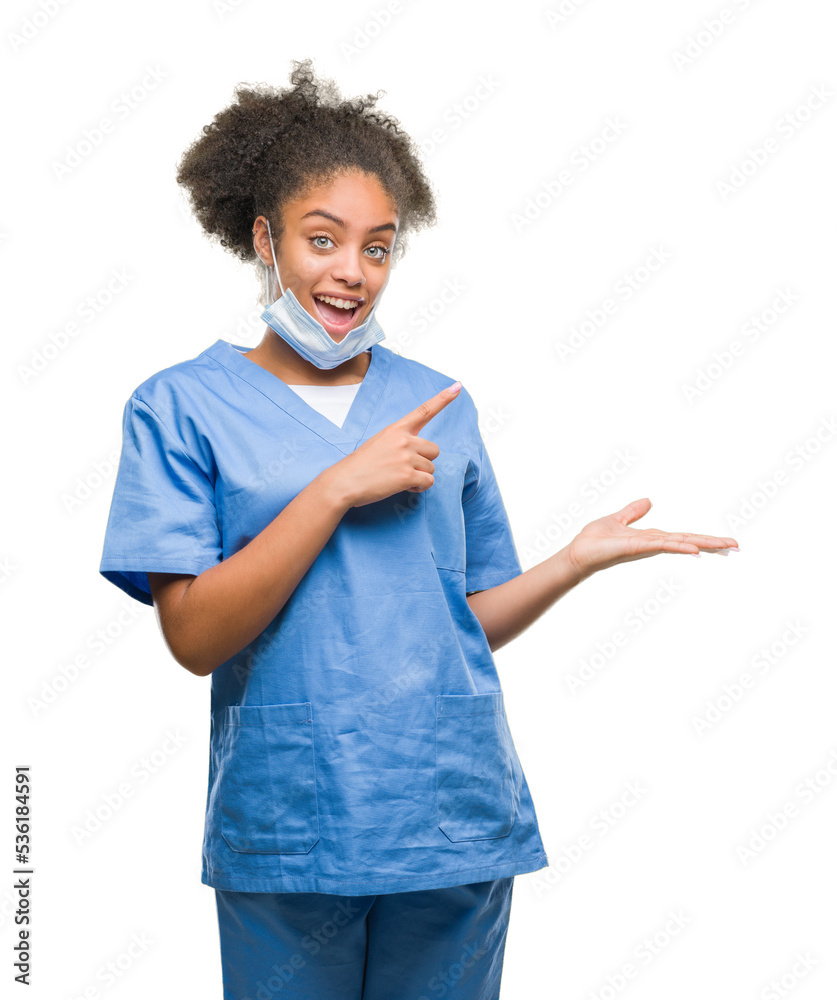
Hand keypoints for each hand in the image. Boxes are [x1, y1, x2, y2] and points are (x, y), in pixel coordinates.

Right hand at [332, 382, 461, 507]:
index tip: (458, 387)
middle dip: (424, 462)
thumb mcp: (379, 442)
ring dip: (419, 476)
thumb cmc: (360, 465)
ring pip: (431, 468)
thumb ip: (399, 441)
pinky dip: (418, 488)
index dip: (443, 399)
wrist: (344, 482)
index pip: (424, 410)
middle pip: (434, 450)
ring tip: (398, 478)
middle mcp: (404, 440)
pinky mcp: (407, 476)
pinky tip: (403, 487)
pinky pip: (428, 482)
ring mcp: (406, 457)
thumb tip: (418, 452)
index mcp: (396, 429)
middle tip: (404, 468)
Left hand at [566, 498, 738, 576]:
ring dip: (704, 545)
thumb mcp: (618, 520)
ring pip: (681, 543)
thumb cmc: (593, 540)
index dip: (703, 539)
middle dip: (713, 544)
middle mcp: (653, 543)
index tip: (725, 543)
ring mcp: (647, 547)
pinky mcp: (637, 547)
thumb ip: (633, 512)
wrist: (577, 552)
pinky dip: (679, 547)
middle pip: (688, 541)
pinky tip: (696, 551)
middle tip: (737, 546)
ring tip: (728, 547)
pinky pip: (662, 545)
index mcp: (651, 538)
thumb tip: (648, 501)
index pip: (682, 537)